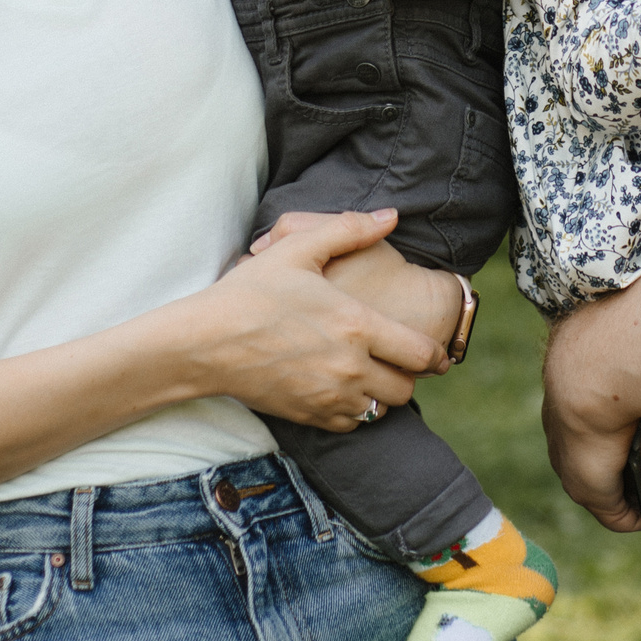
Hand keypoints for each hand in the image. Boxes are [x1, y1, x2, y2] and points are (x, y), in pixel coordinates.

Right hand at [188, 209, 443, 430]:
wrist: (204, 342)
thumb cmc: (250, 292)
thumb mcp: (299, 250)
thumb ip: (349, 230)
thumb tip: (391, 216)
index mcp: (356, 326)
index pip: (421, 353)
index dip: (436, 352)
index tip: (436, 350)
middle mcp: (350, 368)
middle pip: (407, 388)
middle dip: (409, 374)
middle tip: (398, 358)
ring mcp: (329, 397)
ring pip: (381, 409)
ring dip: (383, 393)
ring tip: (371, 371)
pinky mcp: (308, 416)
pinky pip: (352, 424)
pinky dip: (356, 411)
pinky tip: (344, 388)